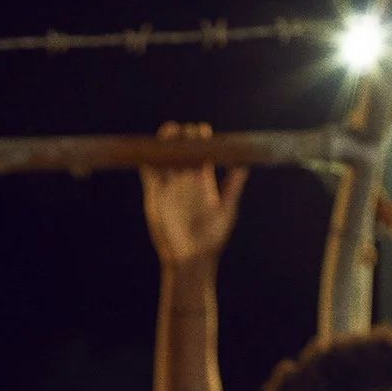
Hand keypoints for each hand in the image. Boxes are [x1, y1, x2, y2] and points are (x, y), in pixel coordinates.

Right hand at [142, 122, 246, 266]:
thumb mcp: (226, 210)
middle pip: (182, 150)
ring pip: (164, 157)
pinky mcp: (154, 196)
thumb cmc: (212, 238)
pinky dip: (148, 159)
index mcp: (202, 181)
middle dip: (183, 136)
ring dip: (165, 142)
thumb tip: (243, 165)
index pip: (201, 151)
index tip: (202, 132)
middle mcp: (185, 181)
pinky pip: (149, 173)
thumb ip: (232, 186)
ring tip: (169, 132)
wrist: (190, 258)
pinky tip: (150, 149)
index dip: (201, 138)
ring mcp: (169, 187)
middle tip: (185, 132)